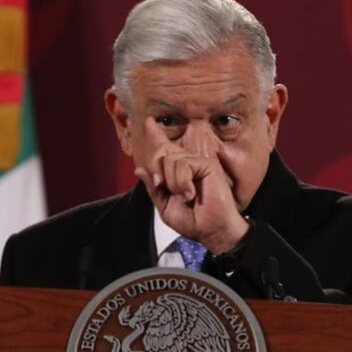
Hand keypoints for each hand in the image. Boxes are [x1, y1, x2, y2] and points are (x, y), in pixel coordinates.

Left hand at [134, 117, 248, 253]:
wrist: (211, 230)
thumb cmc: (193, 221)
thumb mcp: (165, 206)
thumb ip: (153, 187)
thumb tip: (139, 169)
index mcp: (178, 172)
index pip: (164, 149)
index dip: (155, 134)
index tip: (148, 121)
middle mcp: (188, 164)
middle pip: (162, 151)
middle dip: (158, 170)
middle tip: (165, 188)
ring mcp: (198, 162)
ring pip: (170, 159)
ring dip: (173, 182)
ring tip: (185, 196)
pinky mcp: (206, 164)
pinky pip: (183, 164)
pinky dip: (182, 181)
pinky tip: (191, 193)